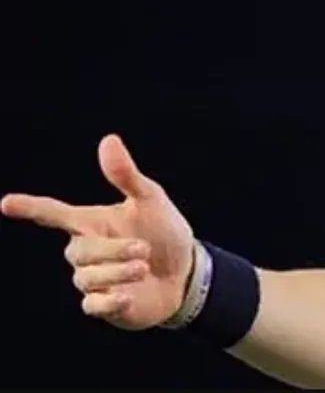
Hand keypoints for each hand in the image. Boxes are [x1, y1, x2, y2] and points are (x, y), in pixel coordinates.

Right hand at [2, 134, 195, 330]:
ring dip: (117, 272)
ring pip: (86, 278)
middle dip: (112, 250)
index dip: (31, 207)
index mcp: (92, 222)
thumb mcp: (151, 200)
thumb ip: (126, 175)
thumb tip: (109, 139)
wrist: (187, 272)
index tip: (6, 202)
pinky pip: (91, 305)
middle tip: (143, 249)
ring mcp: (92, 280)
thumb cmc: (164, 232)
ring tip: (144, 267)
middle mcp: (86, 251)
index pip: (54, 213)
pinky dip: (110, 301)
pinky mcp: (103, 305)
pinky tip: (129, 296)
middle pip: (78, 251)